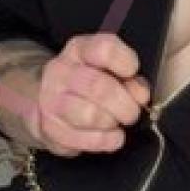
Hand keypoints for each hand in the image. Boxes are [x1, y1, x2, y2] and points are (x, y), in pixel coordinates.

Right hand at [0, 33, 150, 156]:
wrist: (48, 101)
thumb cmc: (89, 83)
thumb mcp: (110, 70)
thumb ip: (130, 78)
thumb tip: (141, 95)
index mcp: (80, 49)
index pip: (104, 49)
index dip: (126, 63)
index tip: (133, 74)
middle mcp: (61, 71)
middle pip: (98, 87)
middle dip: (124, 105)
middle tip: (132, 113)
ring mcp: (50, 100)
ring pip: (89, 115)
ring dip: (111, 123)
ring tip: (116, 123)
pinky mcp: (49, 128)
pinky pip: (82, 140)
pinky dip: (104, 141)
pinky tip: (110, 137)